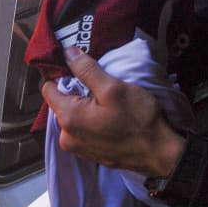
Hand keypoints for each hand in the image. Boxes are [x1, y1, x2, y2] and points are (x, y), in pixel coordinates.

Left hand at [41, 46, 185, 175]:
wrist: (159, 153)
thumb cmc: (138, 120)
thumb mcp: (113, 88)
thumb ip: (87, 70)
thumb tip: (68, 53)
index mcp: (68, 118)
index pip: (48, 88)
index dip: (62, 74)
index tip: (80, 69)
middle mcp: (67, 136)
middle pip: (61, 103)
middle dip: (77, 91)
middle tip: (101, 85)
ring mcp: (78, 147)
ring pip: (74, 116)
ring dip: (87, 106)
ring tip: (108, 102)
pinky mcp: (90, 153)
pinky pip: (84, 129)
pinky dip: (93, 120)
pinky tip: (111, 117)